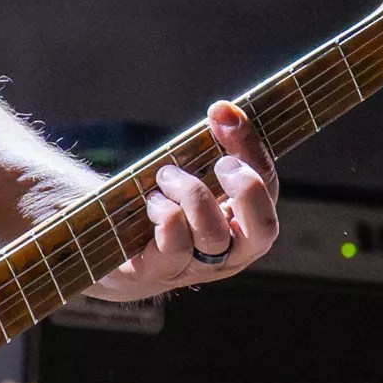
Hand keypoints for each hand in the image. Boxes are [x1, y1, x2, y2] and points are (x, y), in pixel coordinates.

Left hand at [89, 100, 278, 298]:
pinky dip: (165, 214)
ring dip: (192, 193)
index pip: (267, 186)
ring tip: (167, 175)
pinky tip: (153, 201)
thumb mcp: (195, 175)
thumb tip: (224, 111)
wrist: (116, 251)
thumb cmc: (167, 205)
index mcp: (246, 223)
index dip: (250, 146)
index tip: (222, 113)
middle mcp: (230, 253)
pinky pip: (173, 245)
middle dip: (246, 188)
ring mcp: (196, 267)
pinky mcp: (158, 271)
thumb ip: (215, 147)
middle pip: (263, 230)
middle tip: (220, 162)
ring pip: (212, 234)